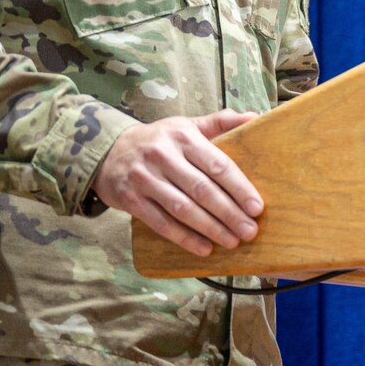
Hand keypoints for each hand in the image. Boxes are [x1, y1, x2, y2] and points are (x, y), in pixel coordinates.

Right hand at [94, 110, 264, 256]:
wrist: (107, 151)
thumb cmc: (159, 140)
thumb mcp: (187, 125)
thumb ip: (220, 122)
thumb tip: (255, 118)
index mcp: (183, 136)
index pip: (217, 164)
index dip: (239, 187)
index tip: (257, 207)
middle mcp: (164, 156)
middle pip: (202, 189)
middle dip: (229, 213)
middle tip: (250, 230)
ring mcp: (145, 179)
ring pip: (183, 209)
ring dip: (210, 228)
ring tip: (232, 241)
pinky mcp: (131, 200)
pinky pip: (161, 223)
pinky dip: (184, 238)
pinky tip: (204, 248)